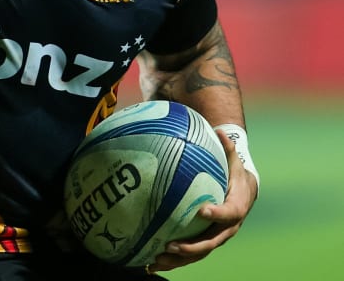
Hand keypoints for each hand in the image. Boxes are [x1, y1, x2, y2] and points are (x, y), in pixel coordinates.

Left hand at [146, 129, 257, 272]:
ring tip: (155, 260)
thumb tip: (221, 130)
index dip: (218, 214)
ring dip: (178, 260)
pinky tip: (148, 261)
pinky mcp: (205, 240)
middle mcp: (228, 227)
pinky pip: (189, 253)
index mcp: (237, 206)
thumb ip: (227, 148)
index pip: (230, 213)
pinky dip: (172, 259)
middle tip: (171, 246)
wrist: (242, 191)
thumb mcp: (233, 160)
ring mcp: (216, 236)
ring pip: (199, 253)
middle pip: (212, 242)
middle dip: (192, 247)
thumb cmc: (233, 172)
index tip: (202, 211)